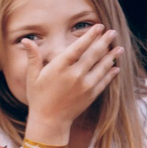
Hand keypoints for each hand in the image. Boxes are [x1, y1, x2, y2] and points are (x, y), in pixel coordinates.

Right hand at [24, 24, 120, 142]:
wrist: (50, 121)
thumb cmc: (39, 97)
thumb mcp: (33, 77)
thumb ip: (33, 57)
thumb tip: (26, 40)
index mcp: (60, 67)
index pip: (78, 47)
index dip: (90, 36)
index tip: (99, 27)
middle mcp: (74, 75)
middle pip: (93, 54)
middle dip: (104, 41)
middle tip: (113, 32)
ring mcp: (85, 85)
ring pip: (102, 67)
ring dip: (112, 56)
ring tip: (120, 48)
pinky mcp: (91, 95)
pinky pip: (104, 81)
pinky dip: (111, 73)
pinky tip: (115, 67)